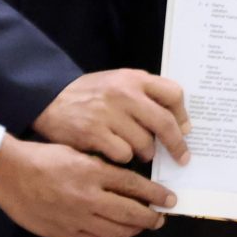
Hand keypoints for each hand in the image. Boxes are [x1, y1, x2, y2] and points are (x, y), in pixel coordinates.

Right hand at [0, 135, 174, 236]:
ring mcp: (76, 219)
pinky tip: (118, 235)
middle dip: (150, 217)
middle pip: (130, 213)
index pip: (134, 186)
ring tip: (142, 226)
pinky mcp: (65, 233)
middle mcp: (88, 198)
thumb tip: (128, 182)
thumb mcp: (78, 153)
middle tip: (161, 217)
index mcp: (92, 173)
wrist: (9, 175)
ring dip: (133, 230)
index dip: (156, 195)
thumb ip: (102, 168)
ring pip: (116, 232)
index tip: (169, 199)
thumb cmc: (43, 158)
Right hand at [33, 69, 190, 165]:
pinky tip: (116, 153)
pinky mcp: (94, 133)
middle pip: (164, 123)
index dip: (182, 115)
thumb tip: (178, 122)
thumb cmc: (90, 94)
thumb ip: (145, 94)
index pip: (173, 93)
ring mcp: (109, 113)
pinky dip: (123, 157)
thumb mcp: (119, 82)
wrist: (50, 98)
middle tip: (181, 158)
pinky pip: (123, 154)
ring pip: (144, 143)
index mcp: (134, 78)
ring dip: (145, 153)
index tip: (186, 130)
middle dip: (177, 145)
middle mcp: (124, 93)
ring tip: (137, 151)